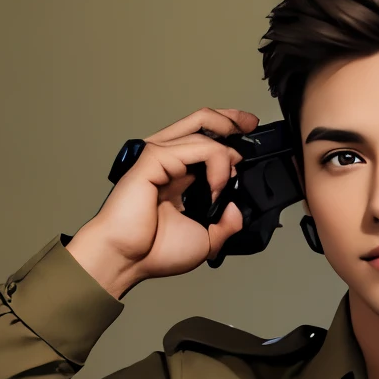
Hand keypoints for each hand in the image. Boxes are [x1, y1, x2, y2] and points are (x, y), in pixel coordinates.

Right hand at [66, 106, 258, 296]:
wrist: (129, 259)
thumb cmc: (154, 252)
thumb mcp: (205, 241)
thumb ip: (225, 224)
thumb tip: (237, 210)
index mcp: (178, 177)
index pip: (205, 142)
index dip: (228, 137)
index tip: (247, 150)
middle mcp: (169, 162)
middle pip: (201, 121)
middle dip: (231, 119)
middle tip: (250, 124)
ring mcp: (161, 156)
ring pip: (201, 128)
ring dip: (226, 150)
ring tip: (230, 177)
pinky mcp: (154, 158)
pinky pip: (195, 146)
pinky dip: (215, 163)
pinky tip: (215, 187)